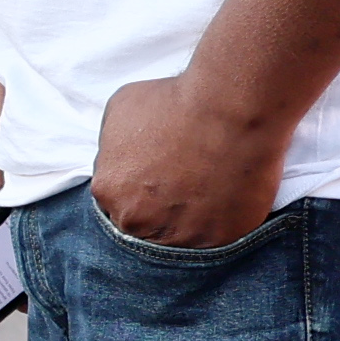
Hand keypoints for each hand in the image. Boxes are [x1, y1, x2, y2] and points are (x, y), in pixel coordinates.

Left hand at [83, 72, 276, 251]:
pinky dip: (220, 221)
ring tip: (206, 192)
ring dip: (188, 220)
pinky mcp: (220, 239)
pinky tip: (226, 197)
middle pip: (143, 224)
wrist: (230, 108)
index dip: (137, 189)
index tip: (157, 178)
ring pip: (179, 236)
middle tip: (181, 187)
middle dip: (158, 209)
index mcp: (109, 192)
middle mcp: (138, 221)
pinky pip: (216, 238)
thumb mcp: (119, 112)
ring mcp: (180, 235)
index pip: (115, 201)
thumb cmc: (174, 101)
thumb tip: (120, 160)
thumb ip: (112, 147)